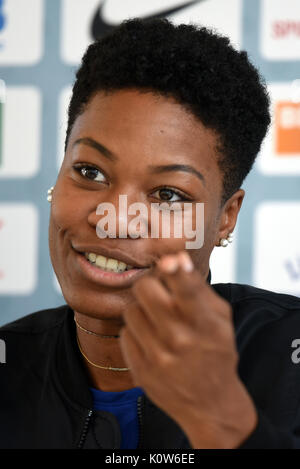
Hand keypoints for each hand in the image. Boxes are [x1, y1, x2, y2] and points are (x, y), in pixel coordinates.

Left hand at [120, 251, 256, 448]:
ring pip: (131, 310)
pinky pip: (126, 333)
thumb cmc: (215, 352)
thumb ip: (197, 288)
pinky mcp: (140, 370)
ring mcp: (157, 357)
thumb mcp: (219, 319)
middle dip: (151, 285)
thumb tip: (176, 257)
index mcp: (204, 324)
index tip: (170, 260)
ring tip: (158, 322)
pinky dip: (137, 333)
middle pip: (145, 289)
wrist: (210, 404)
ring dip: (143, 311)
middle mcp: (180, 340)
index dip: (176, 271)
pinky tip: (152, 342)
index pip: (187, 290)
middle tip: (160, 292)